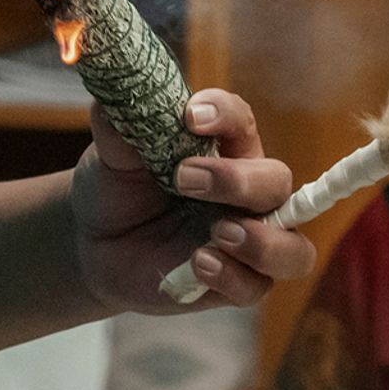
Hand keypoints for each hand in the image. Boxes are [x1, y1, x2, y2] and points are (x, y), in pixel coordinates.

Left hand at [75, 88, 315, 315]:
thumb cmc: (116, 191)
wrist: (94, 245)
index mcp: (223, 148)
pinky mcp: (235, 283)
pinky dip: (233, 277)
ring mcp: (247, 241)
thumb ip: (119, 129)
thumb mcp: (111, 157)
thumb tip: (115, 103)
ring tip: (219, 233)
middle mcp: (247, 193)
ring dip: (264, 241)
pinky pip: (256, 287)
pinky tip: (197, 264)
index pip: (240, 121)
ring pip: (294, 249)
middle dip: (238, 181)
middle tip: (184, 180)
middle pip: (277, 181)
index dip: (224, 114)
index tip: (190, 117)